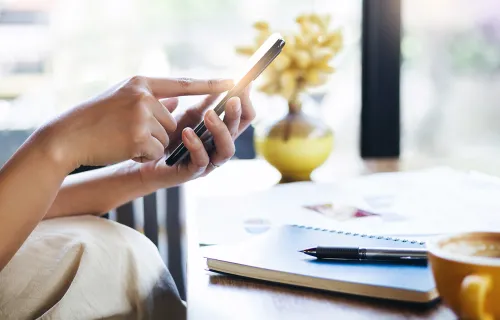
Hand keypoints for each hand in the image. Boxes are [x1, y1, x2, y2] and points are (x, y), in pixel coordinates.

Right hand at [41, 76, 233, 169]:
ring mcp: (142, 116)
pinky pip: (156, 151)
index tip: (234, 82)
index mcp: (142, 83)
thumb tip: (177, 103)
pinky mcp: (139, 137)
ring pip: (166, 138)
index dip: (209, 84)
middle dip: (158, 132)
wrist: (68, 136)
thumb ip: (152, 99)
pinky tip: (122, 147)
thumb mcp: (123, 99)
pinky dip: (142, 154)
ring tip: (123, 138)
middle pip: (173, 121)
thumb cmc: (95, 118)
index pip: (183, 83)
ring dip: (149, 144)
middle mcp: (144, 96)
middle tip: (129, 130)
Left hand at [139, 84, 255, 187]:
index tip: (245, 85)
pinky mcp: (192, 173)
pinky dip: (196, 146)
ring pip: (227, 150)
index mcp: (222, 132)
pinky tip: (187, 132)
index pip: (244, 118)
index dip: (247, 102)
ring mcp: (208, 162)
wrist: (145, 159)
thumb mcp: (188, 116)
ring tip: (209, 114)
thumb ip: (204, 103)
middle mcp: (219, 148)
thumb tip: (221, 83)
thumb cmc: (169, 137)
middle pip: (237, 132)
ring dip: (220, 130)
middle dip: (236, 114)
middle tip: (232, 99)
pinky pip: (201, 161)